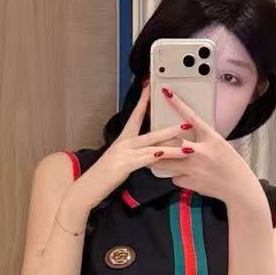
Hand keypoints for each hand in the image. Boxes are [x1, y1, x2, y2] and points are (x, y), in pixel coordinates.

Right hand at [58, 83, 187, 225]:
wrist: (88, 187)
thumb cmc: (103, 176)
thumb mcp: (119, 160)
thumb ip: (134, 154)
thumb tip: (149, 152)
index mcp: (123, 140)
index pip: (136, 116)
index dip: (143, 101)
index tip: (149, 87)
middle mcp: (124, 143)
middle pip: (151, 131)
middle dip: (170, 127)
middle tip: (186, 121)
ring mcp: (124, 153)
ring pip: (152, 145)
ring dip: (172, 145)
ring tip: (188, 145)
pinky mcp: (125, 165)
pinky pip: (146, 159)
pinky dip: (158, 156)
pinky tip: (167, 154)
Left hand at [156, 87, 259, 207]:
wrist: (237, 187)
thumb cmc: (230, 164)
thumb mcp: (219, 144)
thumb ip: (202, 138)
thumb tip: (187, 132)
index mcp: (210, 138)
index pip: (191, 117)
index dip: (177, 104)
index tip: (166, 93)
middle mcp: (200, 152)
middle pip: (170, 143)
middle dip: (156, 141)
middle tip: (145, 137)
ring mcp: (192, 168)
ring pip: (165, 161)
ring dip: (157, 158)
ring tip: (152, 156)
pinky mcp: (188, 182)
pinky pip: (174, 176)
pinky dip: (175, 174)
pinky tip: (183, 174)